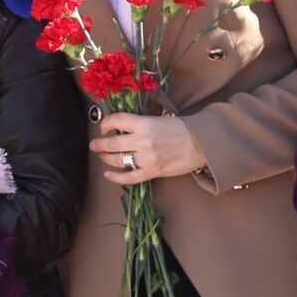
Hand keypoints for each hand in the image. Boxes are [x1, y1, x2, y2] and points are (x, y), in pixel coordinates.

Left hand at [91, 112, 205, 184]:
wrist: (201, 144)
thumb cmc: (181, 129)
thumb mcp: (159, 119)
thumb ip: (140, 124)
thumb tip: (120, 128)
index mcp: (145, 123)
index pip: (117, 120)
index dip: (105, 123)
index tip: (103, 127)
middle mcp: (143, 140)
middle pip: (112, 142)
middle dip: (99, 144)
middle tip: (94, 145)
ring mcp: (147, 158)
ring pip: (117, 160)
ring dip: (106, 158)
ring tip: (102, 156)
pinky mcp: (152, 172)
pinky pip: (129, 177)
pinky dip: (115, 177)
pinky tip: (108, 174)